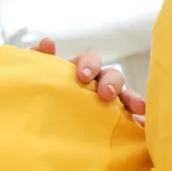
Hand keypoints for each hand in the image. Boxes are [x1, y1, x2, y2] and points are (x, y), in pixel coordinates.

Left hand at [31, 38, 145, 125]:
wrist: (28, 125)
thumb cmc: (34, 98)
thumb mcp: (30, 78)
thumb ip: (35, 60)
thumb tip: (48, 42)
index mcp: (78, 73)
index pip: (89, 61)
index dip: (89, 65)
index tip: (82, 77)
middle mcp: (96, 87)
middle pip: (112, 76)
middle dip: (112, 82)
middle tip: (105, 95)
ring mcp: (107, 106)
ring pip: (126, 98)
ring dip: (133, 99)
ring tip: (138, 109)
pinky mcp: (113, 127)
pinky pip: (131, 123)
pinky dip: (139, 123)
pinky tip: (142, 127)